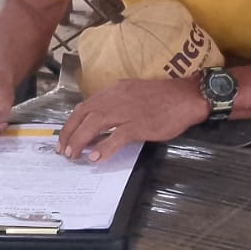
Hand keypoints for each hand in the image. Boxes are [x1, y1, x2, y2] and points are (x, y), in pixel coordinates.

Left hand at [57, 79, 207, 163]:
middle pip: (84, 115)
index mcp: (114, 91)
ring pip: (95, 125)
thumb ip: (116, 104)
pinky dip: (104, 148)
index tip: (64, 137)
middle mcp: (116, 99)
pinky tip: (95, 158)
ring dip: (80, 141)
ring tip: (73, 156)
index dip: (70, 123)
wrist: (187, 96)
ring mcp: (127, 112)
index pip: (84, 106)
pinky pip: (116, 137)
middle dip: (69, 134)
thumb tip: (100, 122)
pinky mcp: (139, 125)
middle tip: (63, 151)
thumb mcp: (133, 94)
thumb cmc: (163, 96)